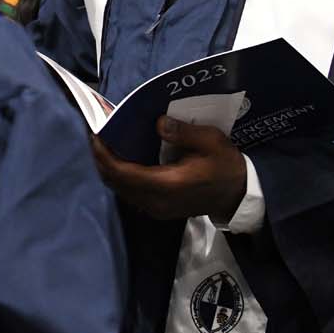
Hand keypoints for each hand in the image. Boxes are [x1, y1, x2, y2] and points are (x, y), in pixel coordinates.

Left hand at [92, 116, 246, 221]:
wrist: (238, 195)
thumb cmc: (225, 166)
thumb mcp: (211, 142)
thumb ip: (184, 133)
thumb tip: (158, 123)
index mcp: (167, 185)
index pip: (123, 173)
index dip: (104, 155)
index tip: (95, 134)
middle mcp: (155, 201)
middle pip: (115, 182)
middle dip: (101, 159)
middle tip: (96, 134)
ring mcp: (155, 208)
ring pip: (120, 189)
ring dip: (108, 167)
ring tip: (105, 143)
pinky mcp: (157, 209)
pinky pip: (129, 192)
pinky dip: (119, 175)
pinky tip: (120, 157)